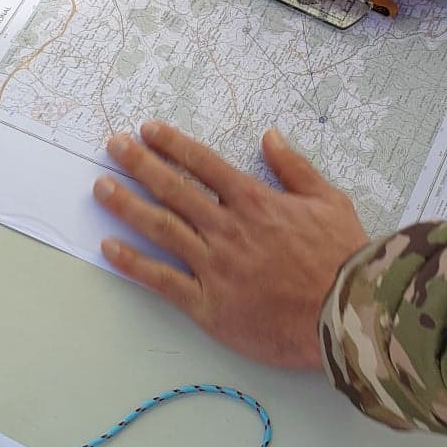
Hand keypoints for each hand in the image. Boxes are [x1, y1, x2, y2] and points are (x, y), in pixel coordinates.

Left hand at [94, 121, 368, 369]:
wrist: (346, 315)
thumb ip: (294, 168)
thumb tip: (269, 136)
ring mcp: (214, 266)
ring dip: (128, 205)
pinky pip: (162, 280)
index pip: (204, 164)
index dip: (173, 145)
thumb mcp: (329, 201)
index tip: (148, 131)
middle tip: (113, 146)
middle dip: (140, 164)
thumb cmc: (342, 259)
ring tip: (101, 187)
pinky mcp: (208, 304)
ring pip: (161, 228)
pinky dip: (133, 263)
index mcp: (255, 202)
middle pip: (174, 189)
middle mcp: (228, 228)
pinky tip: (109, 247)